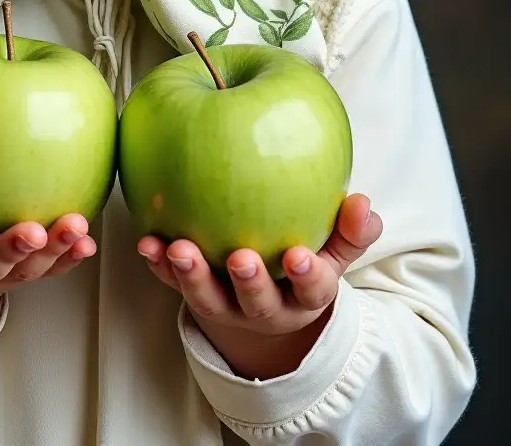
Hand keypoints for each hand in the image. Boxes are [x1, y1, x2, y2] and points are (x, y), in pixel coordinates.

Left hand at [139, 194, 380, 377]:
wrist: (263, 296)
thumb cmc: (302, 258)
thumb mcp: (334, 248)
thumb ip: (351, 230)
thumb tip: (364, 203)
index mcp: (304, 296)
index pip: (313, 290)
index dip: (308, 276)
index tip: (299, 257)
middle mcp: (263, 308)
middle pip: (256, 303)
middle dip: (248, 283)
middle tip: (240, 258)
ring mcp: (225, 305)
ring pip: (208, 298)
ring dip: (192, 275)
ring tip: (180, 249)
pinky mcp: (192, 294)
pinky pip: (172, 282)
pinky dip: (159, 264)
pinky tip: (147, 242)